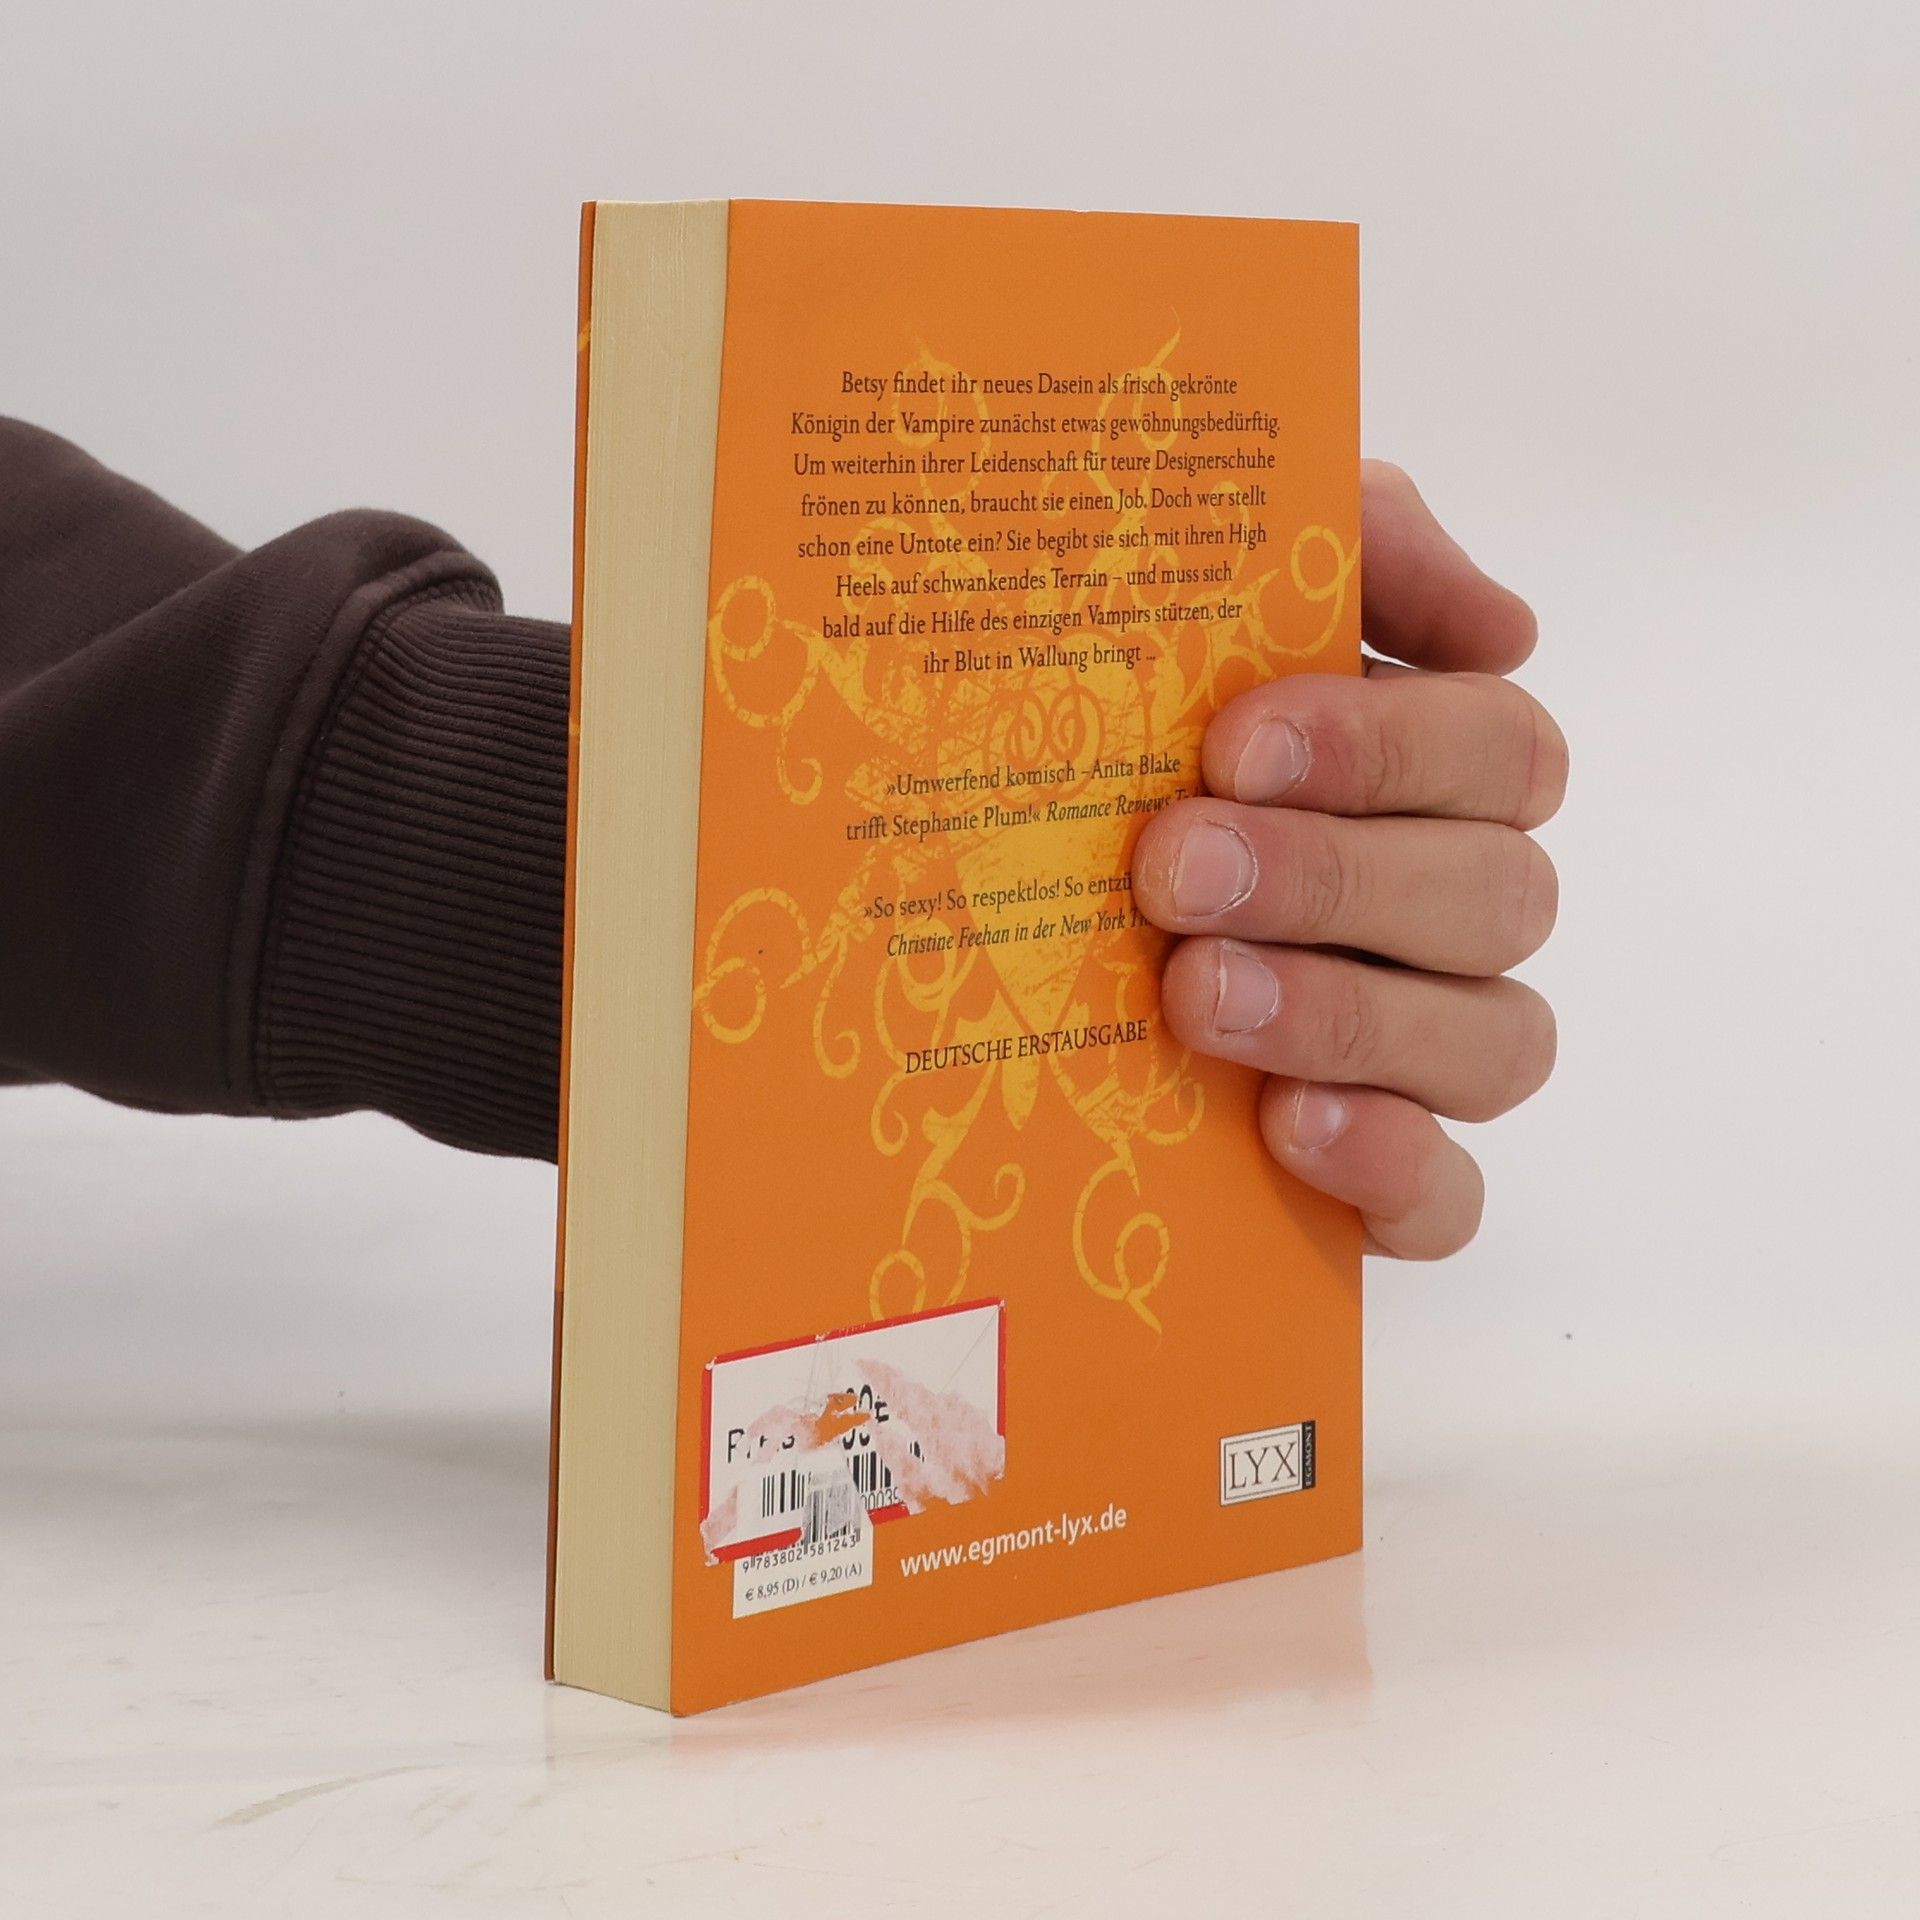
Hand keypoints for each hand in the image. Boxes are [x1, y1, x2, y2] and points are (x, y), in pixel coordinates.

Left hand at [1130, 462, 1565, 1258]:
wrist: (980, 917)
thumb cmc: (1111, 736)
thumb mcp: (1195, 590)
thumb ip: (1350, 542)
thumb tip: (1500, 623)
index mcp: (1425, 775)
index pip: (1499, 753)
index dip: (1387, 749)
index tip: (1232, 746)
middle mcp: (1446, 910)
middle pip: (1500, 896)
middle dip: (1336, 880)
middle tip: (1173, 872)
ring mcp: (1422, 1051)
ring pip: (1497, 1044)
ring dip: (1351, 1015)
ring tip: (1199, 999)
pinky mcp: (1374, 1177)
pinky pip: (1449, 1198)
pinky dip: (1388, 1166)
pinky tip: (1287, 1126)